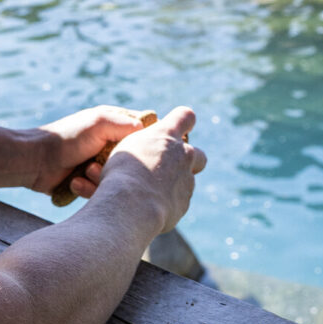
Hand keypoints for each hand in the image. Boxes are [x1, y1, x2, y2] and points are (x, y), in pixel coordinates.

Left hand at [27, 105, 154, 197]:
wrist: (36, 162)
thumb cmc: (66, 139)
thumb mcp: (98, 124)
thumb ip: (124, 124)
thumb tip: (146, 131)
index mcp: (114, 125)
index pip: (142, 131)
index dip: (147, 141)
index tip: (147, 151)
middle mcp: (109, 144)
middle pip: (133, 160)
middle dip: (123, 166)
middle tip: (108, 164)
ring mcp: (101, 164)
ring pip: (119, 178)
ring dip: (104, 178)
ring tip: (87, 170)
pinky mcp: (91, 182)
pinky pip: (104, 190)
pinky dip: (91, 188)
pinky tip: (76, 182)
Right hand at [93, 107, 205, 233]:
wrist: (132, 205)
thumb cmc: (123, 172)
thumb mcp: (127, 147)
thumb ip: (145, 145)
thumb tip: (149, 152)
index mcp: (167, 135)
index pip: (185, 117)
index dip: (183, 121)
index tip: (177, 128)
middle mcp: (184, 155)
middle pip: (199, 155)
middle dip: (188, 161)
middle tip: (169, 167)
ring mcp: (187, 181)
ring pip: (187, 181)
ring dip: (174, 184)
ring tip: (149, 191)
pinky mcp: (184, 203)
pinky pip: (178, 201)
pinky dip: (167, 203)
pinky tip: (149, 206)